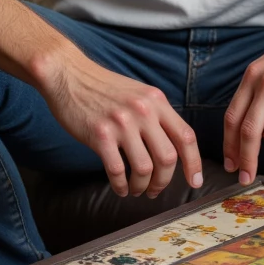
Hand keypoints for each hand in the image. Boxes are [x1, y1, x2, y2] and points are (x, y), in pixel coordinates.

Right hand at [41, 49, 202, 199]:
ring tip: (136, 189)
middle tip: (155, 190)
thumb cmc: (103, 87)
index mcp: (156, 101)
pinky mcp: (100, 135)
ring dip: (142, 186)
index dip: (194, 163)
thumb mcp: (139, 93)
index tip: (195, 181)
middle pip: (167, 158)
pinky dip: (121, 186)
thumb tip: (173, 147)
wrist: (69, 74)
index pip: (186, 136)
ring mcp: (121, 123)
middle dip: (164, 181)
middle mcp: (143, 111)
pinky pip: (117, 171)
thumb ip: (156, 115)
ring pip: (144, 168)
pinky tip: (120, 188)